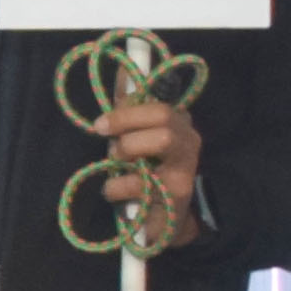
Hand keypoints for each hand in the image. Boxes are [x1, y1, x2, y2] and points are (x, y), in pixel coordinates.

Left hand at [92, 95, 207, 252]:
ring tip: (117, 170)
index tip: (102, 124)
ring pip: (159, 141)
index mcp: (178, 122)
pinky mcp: (176, 195)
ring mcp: (186, 168)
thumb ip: (129, 107)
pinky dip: (116, 186)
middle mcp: (188, 141)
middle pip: (163, 117)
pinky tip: (115, 192)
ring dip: (124, 157)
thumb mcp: (136, 136)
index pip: (159, 104)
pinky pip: (140, 182)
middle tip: (111, 147)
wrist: (164, 219)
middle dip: (127, 128)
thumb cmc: (145, 171)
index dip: (127, 111)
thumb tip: (122, 70)